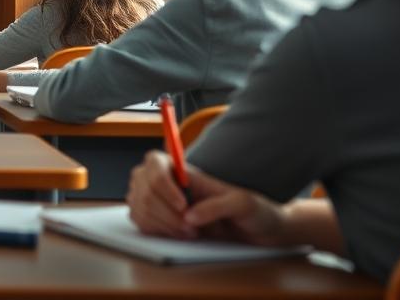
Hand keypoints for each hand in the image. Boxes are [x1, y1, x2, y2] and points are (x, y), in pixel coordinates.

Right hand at [127, 151, 287, 244]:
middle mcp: (167, 182)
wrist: (259, 233)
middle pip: (144, 188)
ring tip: (189, 233)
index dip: (162, 183)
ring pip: (139, 206)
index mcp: (186, 172)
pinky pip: (140, 222)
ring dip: (162, 225)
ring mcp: (158, 200)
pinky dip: (156, 232)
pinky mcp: (155, 219)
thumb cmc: (254, 212)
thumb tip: (189, 216)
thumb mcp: (244, 204)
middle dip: (166, 213)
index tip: (183, 206)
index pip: (155, 163)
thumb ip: (218, 206)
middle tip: (191, 229)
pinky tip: (177, 236)